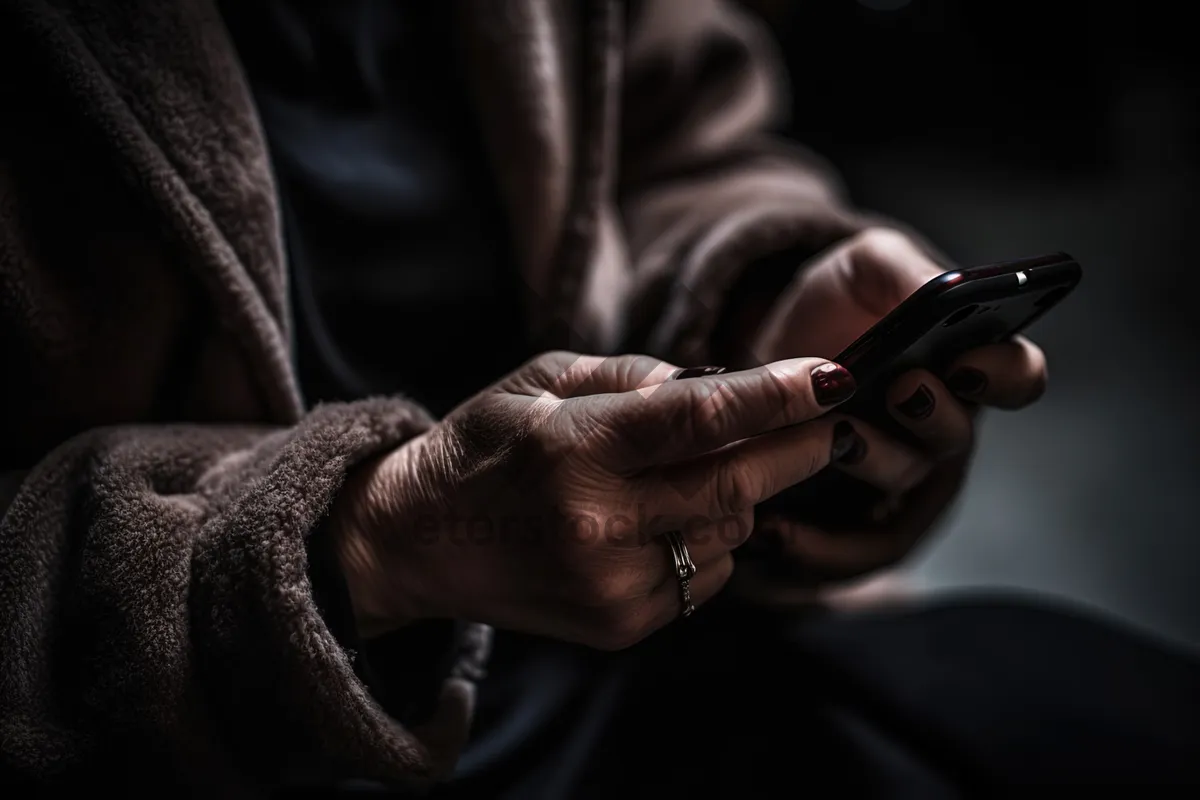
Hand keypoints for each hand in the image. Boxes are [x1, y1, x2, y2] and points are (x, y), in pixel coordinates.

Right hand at [329, 350, 860, 649]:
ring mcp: (612, 585)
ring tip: (690, 471)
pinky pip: (709, 575)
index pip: (698, 420)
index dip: (776, 396)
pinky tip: (663, 518)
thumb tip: (717, 386)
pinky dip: (709, 537)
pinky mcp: (622, 625)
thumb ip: (632, 377)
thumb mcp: (541, 381)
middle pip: (734, 485)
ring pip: (730, 531)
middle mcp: (596, 525)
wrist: (422, 540)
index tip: (836, 378)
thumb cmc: (484, 447)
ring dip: (738, 493)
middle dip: (797, 450)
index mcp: (573, 449)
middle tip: (831, 423)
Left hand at [743, 228, 1048, 583]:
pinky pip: (856, 549)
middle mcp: (944, 423)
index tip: (966, 360)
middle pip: (956, 438)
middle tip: (901, 388)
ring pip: (903, 486)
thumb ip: (910, 272)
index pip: (1018, 376)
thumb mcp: (868, 264)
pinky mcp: (854, 510)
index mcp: (970, 359)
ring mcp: (901, 469)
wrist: (770, 342)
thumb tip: (944, 291)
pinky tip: (778, 530)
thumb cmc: (837, 300)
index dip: (1003, 375)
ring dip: (873, 462)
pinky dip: (822, 548)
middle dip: (932, 416)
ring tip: (836, 434)